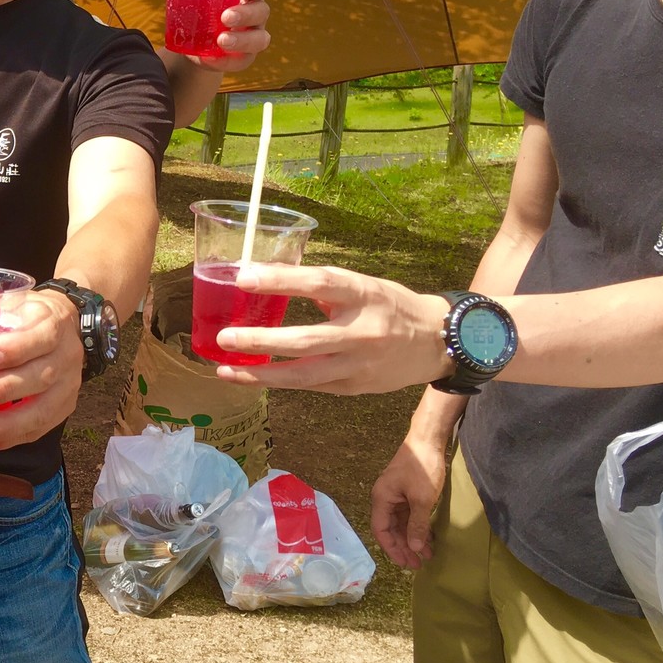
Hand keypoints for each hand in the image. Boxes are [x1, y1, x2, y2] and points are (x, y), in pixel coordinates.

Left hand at [0, 290, 82, 449]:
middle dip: (0, 390)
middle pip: (39, 376)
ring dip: (7, 423)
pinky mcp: (65, 407)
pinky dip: (14, 437)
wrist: (67, 324)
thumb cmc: (23, 316)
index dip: (13, 349)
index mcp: (51, 322)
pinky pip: (41, 428)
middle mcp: (66, 355)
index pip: (38, 337)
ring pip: (43, 409)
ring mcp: (70, 384)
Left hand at [194, 0, 271, 73]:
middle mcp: (255, 14)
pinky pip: (241, 61)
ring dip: (241, 40)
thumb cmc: (201, 13)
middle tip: (225, 17)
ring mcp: (253, 37)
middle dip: (245, 13)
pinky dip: (224, 61)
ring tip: (221, 40)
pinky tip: (209, 59)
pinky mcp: (244, 58)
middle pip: (261, 11)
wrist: (197, 43)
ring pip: (259, 38)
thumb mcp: (194, 1)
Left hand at [214, 264, 451, 394]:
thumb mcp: (363, 285)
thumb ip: (322, 286)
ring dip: (261, 374)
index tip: (244, 277)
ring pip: (304, 375)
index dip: (281, 280)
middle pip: (306, 340)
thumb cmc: (390, 306)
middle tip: (225, 337)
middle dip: (261, 342)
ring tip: (225, 370)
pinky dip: (279, 382)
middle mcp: (362, 332)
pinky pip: (310, 386)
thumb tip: (269, 276)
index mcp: (364, 295)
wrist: (437, 343)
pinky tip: (252, 377)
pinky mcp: (354, 387)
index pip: (319, 284)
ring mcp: (358, 364)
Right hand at [371, 435, 446, 568]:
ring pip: (401, 524)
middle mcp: (385, 499)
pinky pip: (409, 516)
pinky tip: (428, 538)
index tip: (406, 564)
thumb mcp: (422, 499)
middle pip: (391, 529)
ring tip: (426, 556)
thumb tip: (412, 548)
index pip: (381, 530)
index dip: (392, 549)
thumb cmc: (423, 468)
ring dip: (412, 539)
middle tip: (418, 565)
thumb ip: (417, 525)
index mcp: (382, 499)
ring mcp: (396, 496)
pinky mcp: (407, 493)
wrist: (428, 440)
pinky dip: (417, 528)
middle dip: (403, 548)